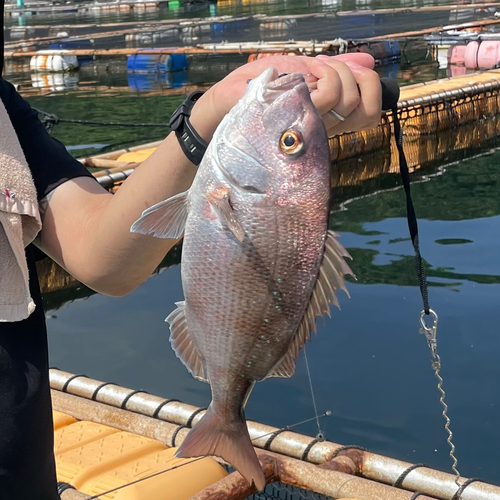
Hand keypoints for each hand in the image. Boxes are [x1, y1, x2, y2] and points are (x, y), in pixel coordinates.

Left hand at [190, 53, 381, 139]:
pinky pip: (327, 96)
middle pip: (367, 109)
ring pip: (348, 101)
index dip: (372, 89)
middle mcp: (325, 125)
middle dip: (355, 77)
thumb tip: (369, 62)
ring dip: (337, 74)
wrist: (228, 99)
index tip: (350, 74)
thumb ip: (335, 69)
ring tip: (312, 70)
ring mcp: (312, 125)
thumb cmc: (262, 86)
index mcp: (329, 116)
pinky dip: (324, 75)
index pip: (371, 112)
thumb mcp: (303, 70)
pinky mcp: (296, 118)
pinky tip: (305, 73)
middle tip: (326, 69)